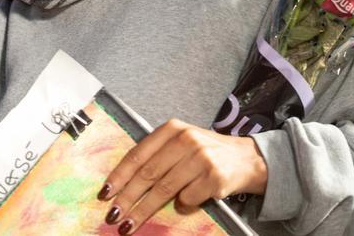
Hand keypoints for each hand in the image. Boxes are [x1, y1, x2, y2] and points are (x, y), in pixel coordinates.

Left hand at [98, 119, 266, 233]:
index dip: (119, 176)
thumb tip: (122, 185)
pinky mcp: (215, 177)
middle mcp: (185, 140)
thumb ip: (157, 156)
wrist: (248, 159)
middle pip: (147, 174)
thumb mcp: (181, 144)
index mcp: (171, 129)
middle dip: (127, 198)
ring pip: (164, 190)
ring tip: (128, 225)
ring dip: (143, 211)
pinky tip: (185, 204)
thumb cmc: (206, 153)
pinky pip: (187, 199)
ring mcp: (201, 158)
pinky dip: (182, 206)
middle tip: (112, 216)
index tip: (104, 193)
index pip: (137, 155)